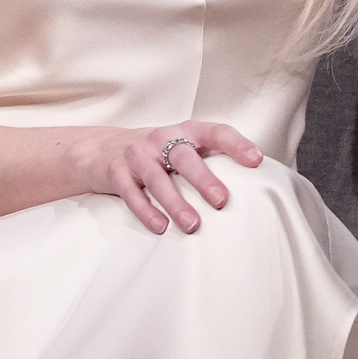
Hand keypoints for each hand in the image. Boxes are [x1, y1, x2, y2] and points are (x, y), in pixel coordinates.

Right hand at [74, 120, 263, 234]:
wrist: (100, 148)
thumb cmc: (157, 152)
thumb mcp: (183, 146)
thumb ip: (211, 156)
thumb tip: (254, 180)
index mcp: (186, 131)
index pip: (216, 132)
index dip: (237, 144)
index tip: (256, 160)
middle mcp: (161, 139)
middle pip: (185, 157)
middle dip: (204, 179)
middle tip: (222, 201)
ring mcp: (137, 155)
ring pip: (157, 180)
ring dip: (176, 204)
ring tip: (192, 225)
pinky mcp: (116, 173)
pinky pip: (132, 194)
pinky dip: (146, 212)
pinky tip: (161, 227)